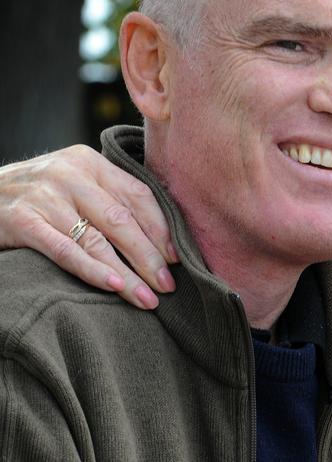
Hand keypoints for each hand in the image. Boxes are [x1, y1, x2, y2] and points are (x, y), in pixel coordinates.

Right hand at [0, 145, 176, 308]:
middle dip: (149, 257)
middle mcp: (70, 175)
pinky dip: (93, 270)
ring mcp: (45, 197)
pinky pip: (66, 251)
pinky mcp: (24, 221)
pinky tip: (114, 286)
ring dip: (128, 274)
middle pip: (122, 220)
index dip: (162, 229)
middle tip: (168, 286)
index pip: (138, 195)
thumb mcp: (74, 184)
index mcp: (89, 163)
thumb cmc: (39, 197)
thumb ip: (109, 199)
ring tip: (147, 299)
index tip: (178, 259)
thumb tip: (161, 241)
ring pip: (97, 240)